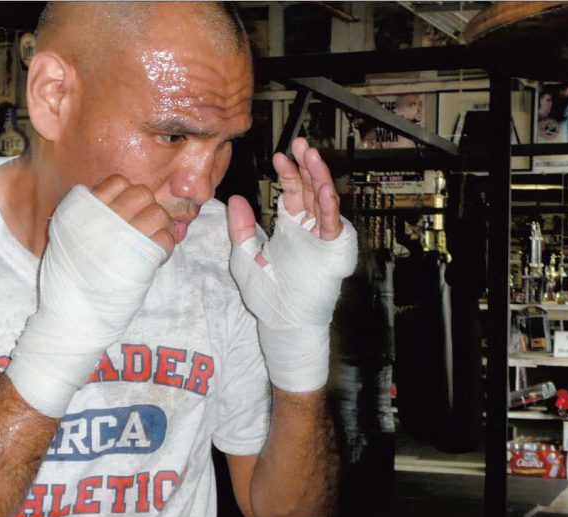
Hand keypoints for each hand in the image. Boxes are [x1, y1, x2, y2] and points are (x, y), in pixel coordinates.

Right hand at [6, 176, 168, 416]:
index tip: (126, 213)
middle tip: (142, 229)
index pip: (118, 181)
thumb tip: (115, 200)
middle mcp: (103, 218)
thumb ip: (87, 214)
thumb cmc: (68, 279)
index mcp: (82, 209)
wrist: (73, 314)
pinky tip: (154, 258)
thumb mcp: (66, 237)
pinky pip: (167, 238)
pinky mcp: (142, 257)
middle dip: (147, 209)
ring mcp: (124, 236)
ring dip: (160, 227)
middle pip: (143, 193)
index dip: (127, 195)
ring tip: (150, 243)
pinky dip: (165, 247)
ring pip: (159, 212)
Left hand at [227, 137, 356, 392]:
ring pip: (324, 201)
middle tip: (301, 144)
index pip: (293, 192)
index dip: (289, 172)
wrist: (282, 322)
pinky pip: (332, 227)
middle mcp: (309, 229)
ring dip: (320, 178)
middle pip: (311, 190)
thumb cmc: (267, 295)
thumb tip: (235, 199)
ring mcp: (322, 239)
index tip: (280, 155)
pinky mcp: (332, 252)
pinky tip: (324, 190)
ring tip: (312, 156)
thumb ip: (241, 228)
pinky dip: (329, 209)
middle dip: (307, 166)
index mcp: (291, 227)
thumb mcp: (245, 256)